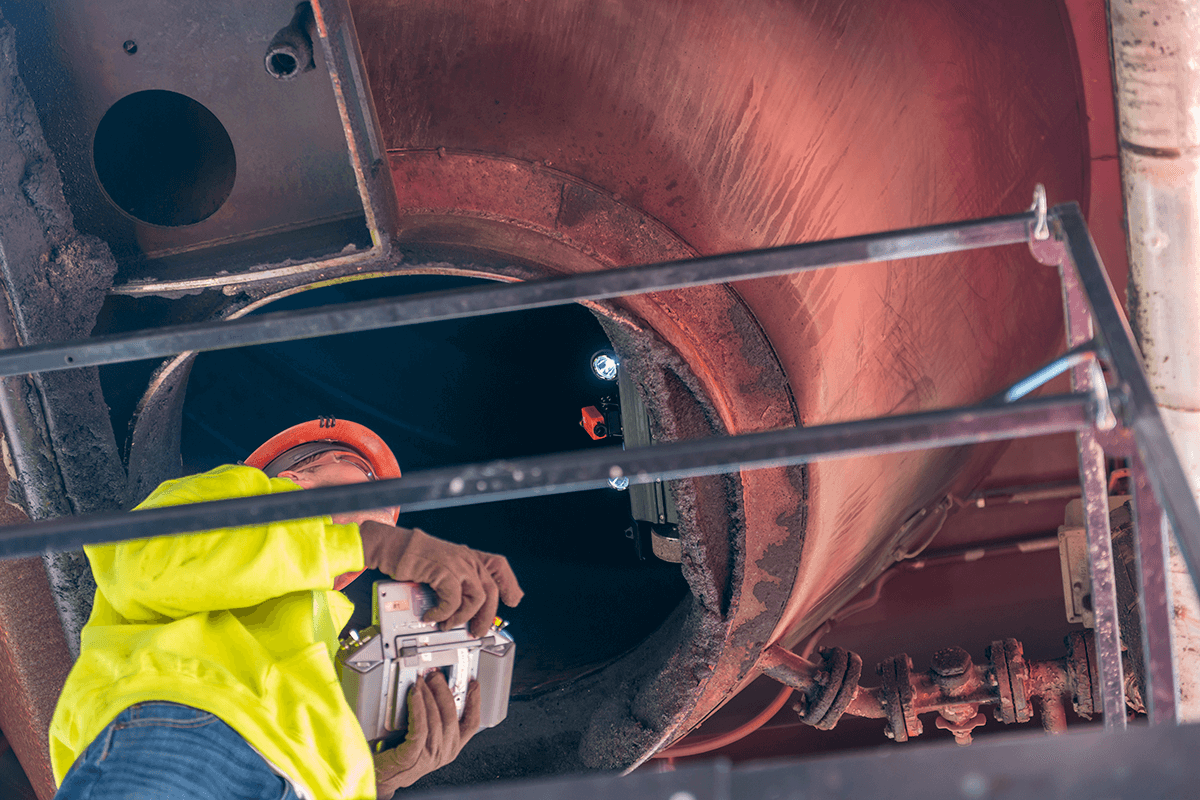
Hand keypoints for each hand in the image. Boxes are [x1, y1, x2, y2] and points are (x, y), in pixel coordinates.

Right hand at [358, 522, 523, 636]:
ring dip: (462, 618)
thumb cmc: (415, 560)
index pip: (499, 566)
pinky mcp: (445, 571)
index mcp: (469, 557)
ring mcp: (458, 564)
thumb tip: (462, 609)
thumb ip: (456, 582)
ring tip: (447, 624)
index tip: (513, 600)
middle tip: (476, 631)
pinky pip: (453, 601)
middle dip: (486, 616)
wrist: (396, 549)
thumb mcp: (443, 569)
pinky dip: (443, 613)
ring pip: (476, 598)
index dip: (509, 584)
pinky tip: (432, 616)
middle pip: (491, 590)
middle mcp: (467, 559)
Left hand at [374, 672, 480, 796]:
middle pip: (452, 716)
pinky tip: (414, 694)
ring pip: (435, 719)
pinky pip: (420, 727)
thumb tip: (436, 690)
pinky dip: (418, 707)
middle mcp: (443, 753)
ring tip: (422, 681)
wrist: (380, 778)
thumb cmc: (399, 756)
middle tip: (436, 675)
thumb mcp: (424, 738)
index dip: (474, 702)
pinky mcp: (412, 756)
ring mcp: (429, 756)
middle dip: (445, 691)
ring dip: (429, 695)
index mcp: (451, 748)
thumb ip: (434, 721)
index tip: (472, 683)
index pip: (471, 724)